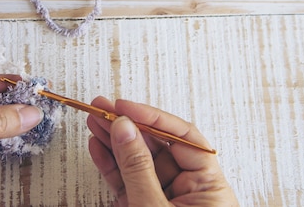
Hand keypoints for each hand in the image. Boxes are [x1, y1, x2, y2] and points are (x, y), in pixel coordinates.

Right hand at [87, 97, 238, 205]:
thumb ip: (139, 170)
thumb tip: (125, 129)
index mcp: (209, 187)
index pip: (183, 138)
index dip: (153, 118)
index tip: (125, 106)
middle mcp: (189, 190)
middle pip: (157, 146)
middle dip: (127, 125)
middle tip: (103, 107)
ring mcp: (164, 200)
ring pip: (138, 162)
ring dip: (114, 141)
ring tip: (94, 120)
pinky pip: (127, 182)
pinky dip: (111, 164)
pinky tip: (98, 146)